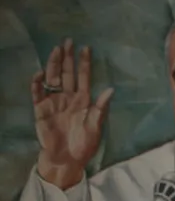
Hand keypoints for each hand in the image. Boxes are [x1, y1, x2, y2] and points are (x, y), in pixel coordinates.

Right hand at [32, 39, 113, 188]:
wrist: (67, 159)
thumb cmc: (84, 144)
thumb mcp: (96, 127)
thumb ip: (101, 109)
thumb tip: (110, 89)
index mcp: (83, 101)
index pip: (83, 77)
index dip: (84, 63)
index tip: (86, 48)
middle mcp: (68, 98)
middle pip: (67, 74)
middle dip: (68, 57)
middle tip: (68, 41)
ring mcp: (54, 102)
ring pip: (53, 78)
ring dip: (54, 65)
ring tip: (56, 50)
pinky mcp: (41, 109)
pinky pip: (38, 93)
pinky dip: (38, 83)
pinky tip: (41, 73)